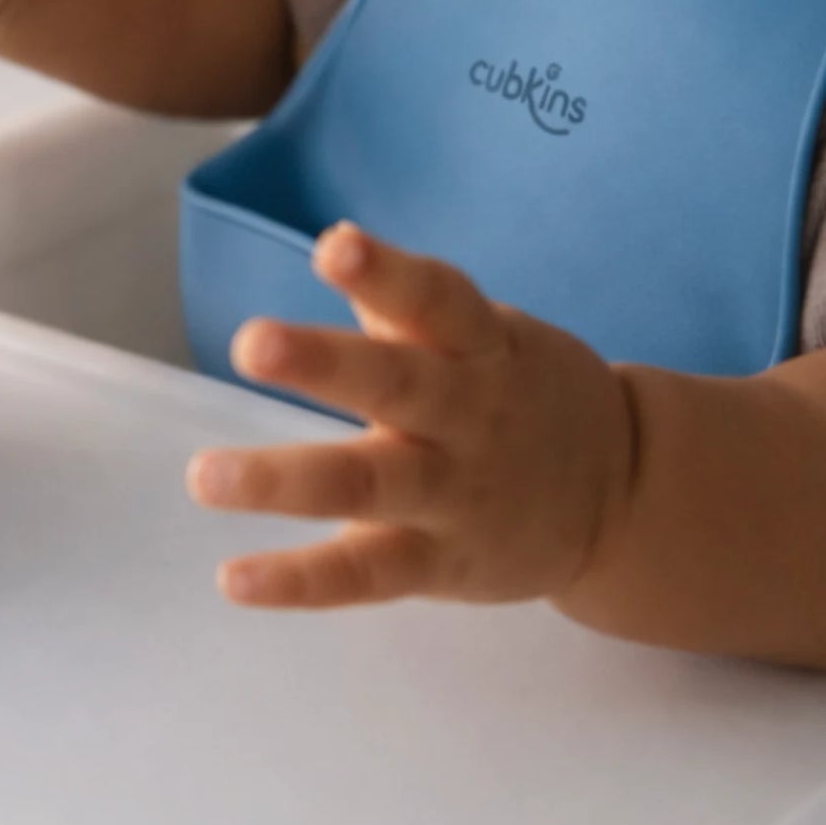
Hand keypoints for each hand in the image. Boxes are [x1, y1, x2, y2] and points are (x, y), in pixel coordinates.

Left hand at [185, 223, 639, 608]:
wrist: (622, 493)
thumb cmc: (514, 391)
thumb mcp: (483, 337)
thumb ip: (408, 306)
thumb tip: (338, 242)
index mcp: (479, 347)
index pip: (437, 300)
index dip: (387, 273)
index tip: (334, 246)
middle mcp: (468, 416)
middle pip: (397, 386)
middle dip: (325, 364)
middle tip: (249, 342)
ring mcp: (454, 495)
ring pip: (368, 486)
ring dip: (283, 482)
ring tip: (204, 478)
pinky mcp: (440, 563)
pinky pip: (366, 575)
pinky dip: (300, 582)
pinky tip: (232, 578)